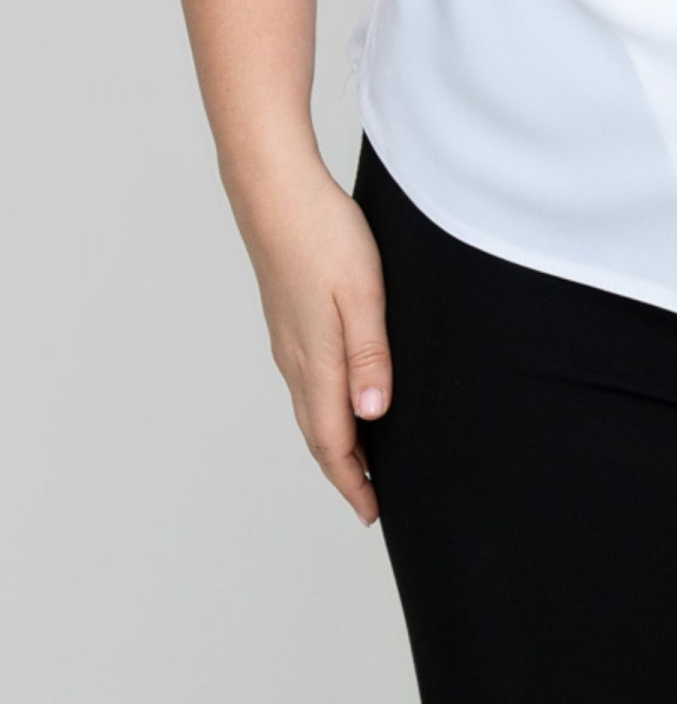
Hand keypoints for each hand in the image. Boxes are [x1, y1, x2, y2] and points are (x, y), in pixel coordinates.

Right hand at [224, 148, 394, 524]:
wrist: (274, 191)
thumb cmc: (324, 235)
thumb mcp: (363, 294)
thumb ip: (369, 357)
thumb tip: (372, 416)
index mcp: (316, 361)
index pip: (334, 441)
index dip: (354, 481)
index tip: (374, 512)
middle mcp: (295, 360)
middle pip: (318, 435)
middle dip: (344, 473)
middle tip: (371, 501)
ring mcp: (286, 341)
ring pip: (310, 410)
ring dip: (333, 442)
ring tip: (362, 462)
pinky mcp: (286, 321)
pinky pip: (305, 383)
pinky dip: (324, 410)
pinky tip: (340, 400)